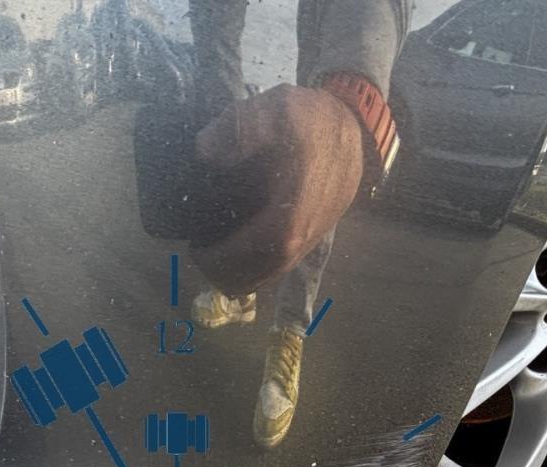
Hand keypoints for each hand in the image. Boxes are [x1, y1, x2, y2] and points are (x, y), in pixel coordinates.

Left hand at [191, 83, 364, 295]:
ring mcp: (309, 242)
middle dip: (222, 271)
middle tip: (200, 250)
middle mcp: (303, 237)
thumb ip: (238, 127)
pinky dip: (253, 267)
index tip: (197, 246)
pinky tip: (237, 248)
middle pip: (255, 276)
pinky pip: (277, 269)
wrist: (350, 127)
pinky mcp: (311, 241)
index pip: (251, 255)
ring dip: (237, 273)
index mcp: (292, 214)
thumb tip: (205, 152)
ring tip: (214, 251)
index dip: (220, 258)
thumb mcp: (273, 108)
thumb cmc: (309, 119)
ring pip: (266, 277)